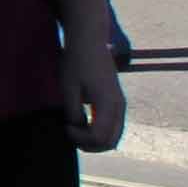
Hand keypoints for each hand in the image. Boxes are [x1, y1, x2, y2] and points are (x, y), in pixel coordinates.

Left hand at [65, 15, 128, 151]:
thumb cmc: (75, 62)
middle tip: (71, 133)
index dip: (80, 139)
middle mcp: (119, 106)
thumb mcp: (68, 88)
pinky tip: (84, 123)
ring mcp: (120, 104)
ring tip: (76, 130)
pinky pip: (114, 126)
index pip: (99, 137)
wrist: (89, 41)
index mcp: (107, 103)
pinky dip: (101, 132)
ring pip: (114, 135)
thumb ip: (73, 112)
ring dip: (96, 140)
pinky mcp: (117, 100)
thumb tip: (77, 128)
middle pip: (110, 141)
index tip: (66, 126)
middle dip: (89, 145)